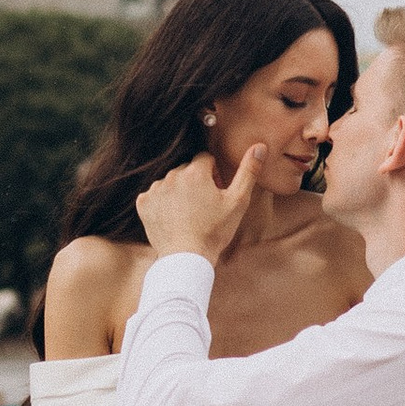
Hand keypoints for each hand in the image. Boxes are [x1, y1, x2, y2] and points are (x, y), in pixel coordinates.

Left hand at [137, 145, 261, 261]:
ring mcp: (156, 190)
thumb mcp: (238, 202)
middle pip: (187, 170)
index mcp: (195, 172)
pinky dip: (163, 203)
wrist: (187, 258)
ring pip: (171, 182)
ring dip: (179, 191)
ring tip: (188, 214)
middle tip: (204, 206)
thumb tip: (259, 147)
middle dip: (196, 182)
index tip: (216, 193)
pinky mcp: (144, 204)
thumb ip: (248, 171)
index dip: (214, 175)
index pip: (205, 159)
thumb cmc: (214, 232)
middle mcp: (172, 176)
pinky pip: (155, 195)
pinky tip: (173, 218)